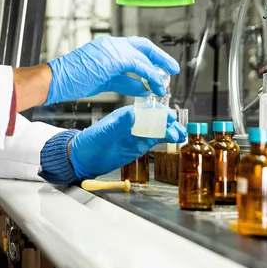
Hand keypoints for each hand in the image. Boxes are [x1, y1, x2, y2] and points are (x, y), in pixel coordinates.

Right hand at [45, 36, 178, 105]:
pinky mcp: (113, 59)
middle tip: (172, 69)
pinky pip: (139, 67)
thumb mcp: (103, 80)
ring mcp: (112, 49)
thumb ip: (125, 81)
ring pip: (143, 58)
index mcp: (107, 46)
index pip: (135, 46)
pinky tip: (154, 86)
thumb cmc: (73, 81)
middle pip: (143, 46)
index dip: (150, 56)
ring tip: (163, 86)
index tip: (161, 66)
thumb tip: (144, 86)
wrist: (56, 80)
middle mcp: (111, 44)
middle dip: (160, 58)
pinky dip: (150, 76)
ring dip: (156, 73)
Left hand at [68, 106, 186, 179]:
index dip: (159, 112)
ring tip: (180, 135)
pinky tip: (176, 140)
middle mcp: (136, 122)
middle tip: (176, 129)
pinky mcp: (141, 144)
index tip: (168, 116)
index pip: (147, 110)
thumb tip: (132, 114)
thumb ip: (119, 124)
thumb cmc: (92, 140)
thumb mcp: (105, 132)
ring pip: (160, 129)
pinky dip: (167, 139)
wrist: (86, 157)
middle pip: (157, 119)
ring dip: (171, 130)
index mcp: (127, 114)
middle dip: (168, 123)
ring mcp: (139, 133)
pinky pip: (157, 139)